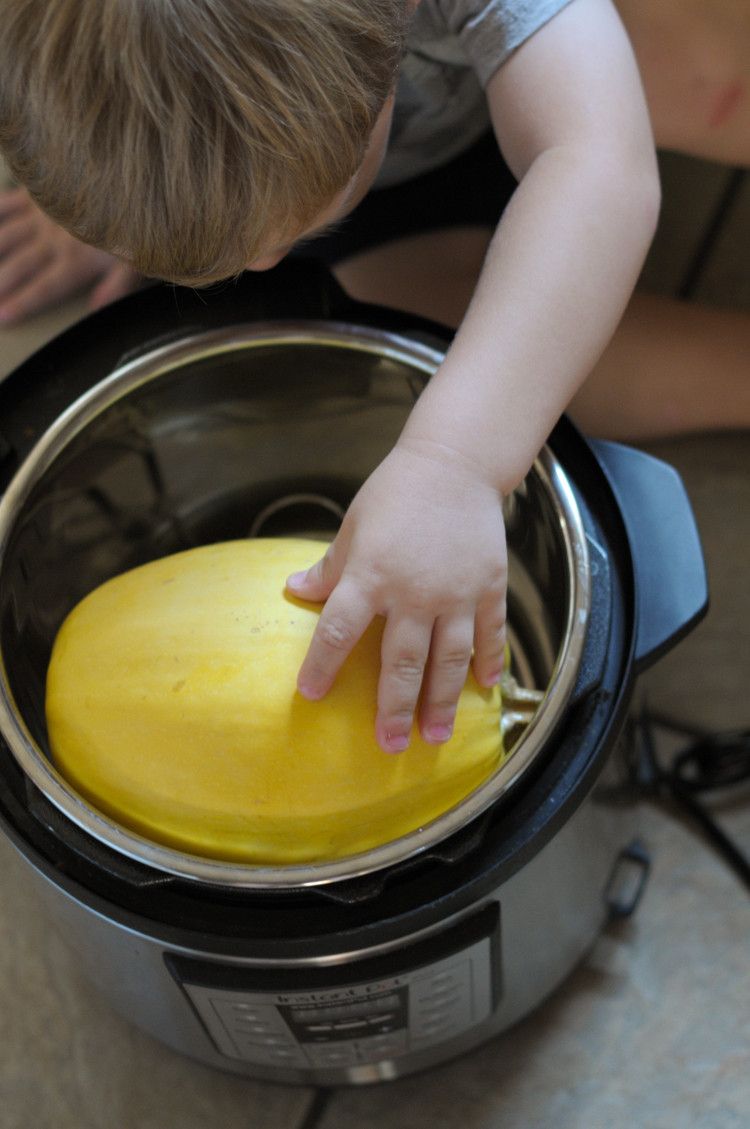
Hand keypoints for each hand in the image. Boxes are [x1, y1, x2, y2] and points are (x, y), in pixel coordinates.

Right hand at [0, 187, 139, 323]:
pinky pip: (6, 204)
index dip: (24, 303)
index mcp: (77, 259)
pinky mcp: (36, 195)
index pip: (46, 287)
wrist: (124, 173)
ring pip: (6, 237)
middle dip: (0, 284)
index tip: (2, 316)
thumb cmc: (133, 219)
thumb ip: (116, 285)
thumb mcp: (135, 258)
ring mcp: (41, 216)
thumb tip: (97, 309)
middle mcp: (54, 240)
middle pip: (21, 266)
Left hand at [286, 440, 507, 753]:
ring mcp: (455, 592)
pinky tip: (482, 690)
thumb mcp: (352, 528)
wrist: (454, 464)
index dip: (322, 666)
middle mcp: (412, 591)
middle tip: (390, 745)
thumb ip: (328, 568)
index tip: (310, 695)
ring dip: (441, 701)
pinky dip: (486, 663)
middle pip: (401, 662)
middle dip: (394, 708)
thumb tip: (293, 592)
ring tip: (436, 736)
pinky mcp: (487, 586)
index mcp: (370, 575)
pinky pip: (488, 634)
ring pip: (448, 659)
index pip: (338, 631)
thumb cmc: (394, 493)